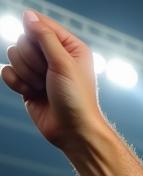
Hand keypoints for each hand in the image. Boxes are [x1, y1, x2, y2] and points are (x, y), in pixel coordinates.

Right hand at [1, 11, 106, 149]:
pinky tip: (32, 94)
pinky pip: (7, 71)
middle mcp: (53, 56)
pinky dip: (16, 83)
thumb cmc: (76, 100)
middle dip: (32, 60)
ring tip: (43, 88)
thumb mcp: (64, 63)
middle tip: (47, 77)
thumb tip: (28, 15)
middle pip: (23, 39)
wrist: (74, 132)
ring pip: (13, 55)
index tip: (46, 56)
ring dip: (26, 74)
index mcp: (69, 47)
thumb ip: (44, 36)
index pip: (40, 24)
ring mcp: (39, 70)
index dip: (36, 37)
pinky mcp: (27, 84)